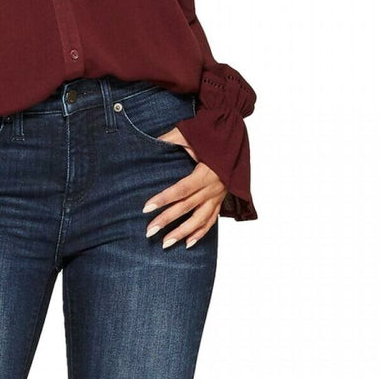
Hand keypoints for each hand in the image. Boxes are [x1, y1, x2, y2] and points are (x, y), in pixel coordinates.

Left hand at [142, 126, 224, 248]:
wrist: (233, 138)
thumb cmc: (211, 135)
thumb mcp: (190, 134)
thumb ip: (170, 139)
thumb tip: (150, 142)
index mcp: (205, 172)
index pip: (181, 189)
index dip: (164, 199)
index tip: (146, 208)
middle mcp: (213, 188)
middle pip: (187, 207)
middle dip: (167, 220)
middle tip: (149, 231)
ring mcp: (218, 196)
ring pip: (200, 219)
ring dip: (182, 233)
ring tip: (166, 244)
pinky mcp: (220, 201)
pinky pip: (211, 221)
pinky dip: (200, 233)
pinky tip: (188, 244)